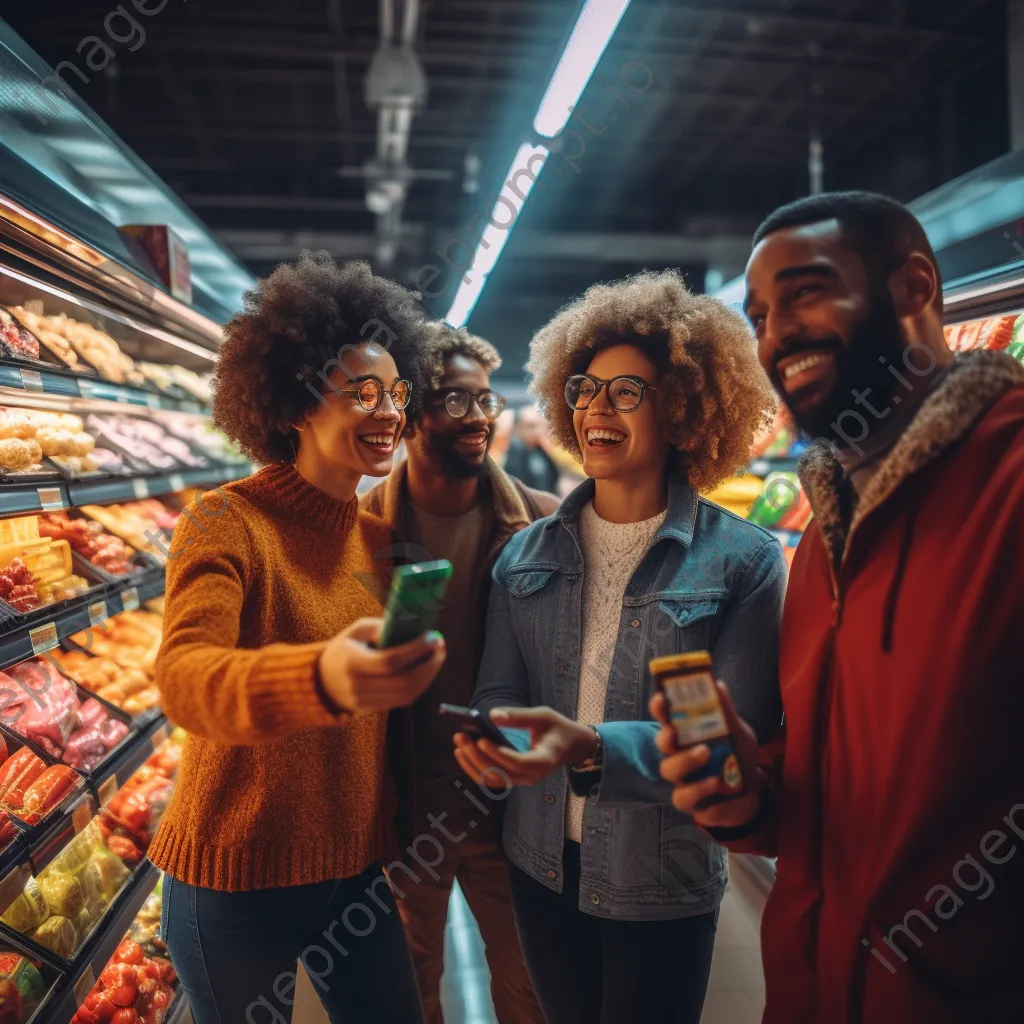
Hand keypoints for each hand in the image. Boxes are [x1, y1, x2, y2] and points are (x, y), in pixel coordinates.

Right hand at [318, 618, 444, 712]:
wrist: (321, 681)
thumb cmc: (343, 650)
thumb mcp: (356, 631)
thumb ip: (380, 628)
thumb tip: (410, 630)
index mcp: (351, 663)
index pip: (389, 661)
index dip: (416, 650)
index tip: (432, 637)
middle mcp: (358, 686)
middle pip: (403, 682)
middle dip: (429, 665)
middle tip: (440, 647)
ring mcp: (366, 702)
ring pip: (407, 694)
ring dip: (429, 675)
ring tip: (437, 657)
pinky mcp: (373, 709)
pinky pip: (403, 700)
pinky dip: (420, 685)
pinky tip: (427, 670)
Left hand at [453, 707, 597, 787]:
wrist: (570, 746)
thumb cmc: (557, 728)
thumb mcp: (544, 716)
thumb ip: (518, 716)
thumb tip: (491, 715)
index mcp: (544, 760)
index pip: (518, 762)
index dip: (498, 753)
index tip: (481, 739)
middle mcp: (532, 776)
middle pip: (500, 773)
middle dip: (477, 756)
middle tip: (461, 736)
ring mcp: (523, 780)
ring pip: (492, 779)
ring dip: (472, 764)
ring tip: (459, 744)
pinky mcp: (514, 779)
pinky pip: (491, 779)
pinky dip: (475, 768)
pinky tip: (463, 754)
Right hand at [650, 683, 763, 830]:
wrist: (753, 793)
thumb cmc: (739, 758)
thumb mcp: (739, 733)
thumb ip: (727, 713)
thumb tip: (718, 685)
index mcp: (688, 733)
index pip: (667, 718)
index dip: (660, 708)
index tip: (661, 698)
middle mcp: (680, 754)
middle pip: (662, 743)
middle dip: (665, 737)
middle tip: (675, 732)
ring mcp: (682, 778)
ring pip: (668, 770)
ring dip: (684, 761)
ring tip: (704, 754)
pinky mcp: (690, 801)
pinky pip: (683, 797)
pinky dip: (697, 789)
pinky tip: (713, 783)